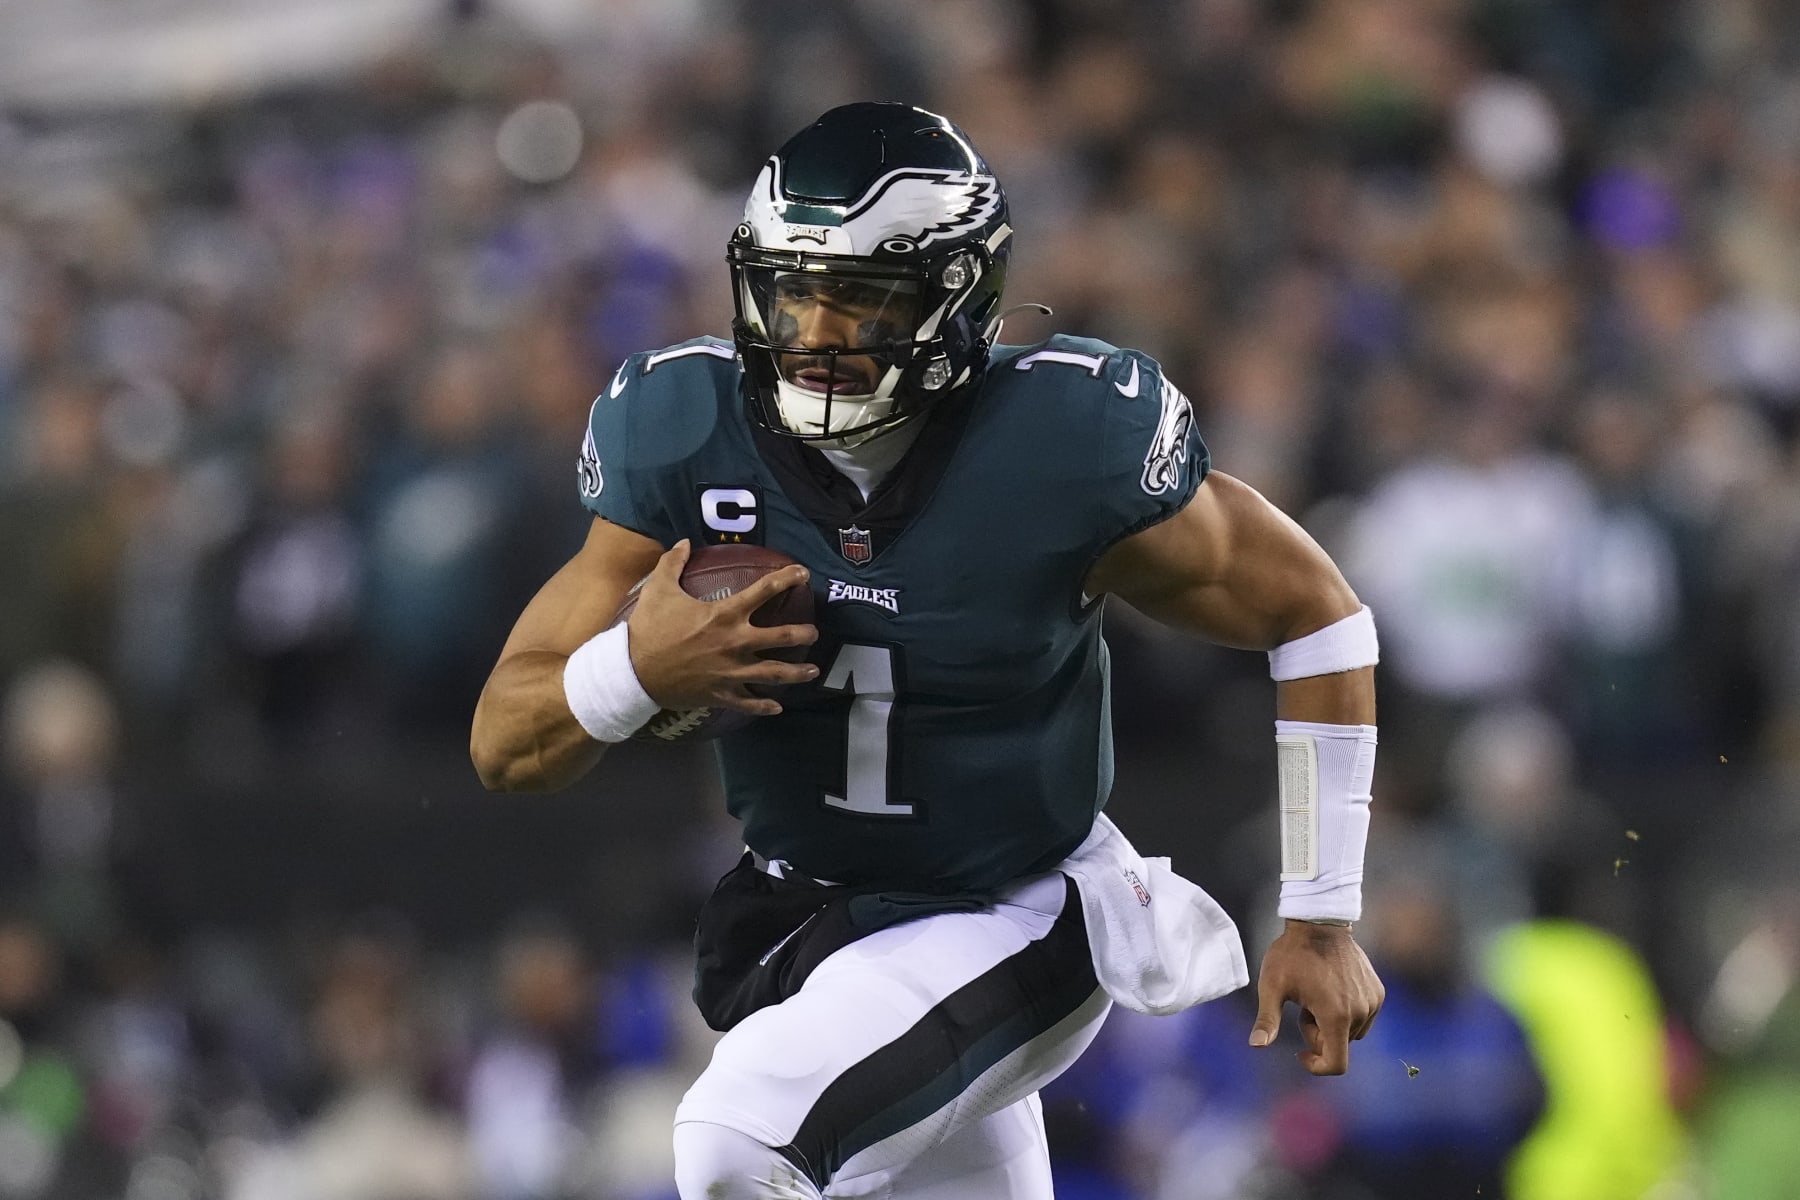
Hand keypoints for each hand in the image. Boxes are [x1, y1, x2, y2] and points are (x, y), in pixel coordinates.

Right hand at [627, 540, 819, 715]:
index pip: (765, 590)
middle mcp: (735, 642)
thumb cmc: (647, 628)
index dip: (788, 578)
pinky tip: (778, 707)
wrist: (632, 671)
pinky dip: (765, 706)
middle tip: (814, 633)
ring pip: (775, 673)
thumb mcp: (658, 588)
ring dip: (798, 673)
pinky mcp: (721, 694)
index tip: (804, 573)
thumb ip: (673, 562)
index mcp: (724, 614)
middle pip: (782, 637)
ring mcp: (731, 671)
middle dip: (803, 634)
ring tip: (813, 670)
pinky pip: (749, 702)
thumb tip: (684, 541)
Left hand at [1249, 919, 1384, 1074]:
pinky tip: (1332, 989)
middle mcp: (1361, 1012)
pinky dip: (1347, 1013)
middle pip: (1339, 1046)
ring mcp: (1372, 1001)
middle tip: (1303, 1007)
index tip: (1300, 1053)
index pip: (1336, 1064)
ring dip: (1332, 1024)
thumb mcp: (1272, 986)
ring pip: (1351, 1033)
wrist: (1319, 923)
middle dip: (1318, 1034)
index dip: (1317, 1066)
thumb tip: (1256, 1046)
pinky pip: (1363, 1017)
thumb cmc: (1291, 955)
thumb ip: (1267, 1019)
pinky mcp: (1378, 992)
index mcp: (1336, 1015)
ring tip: (1317, 995)